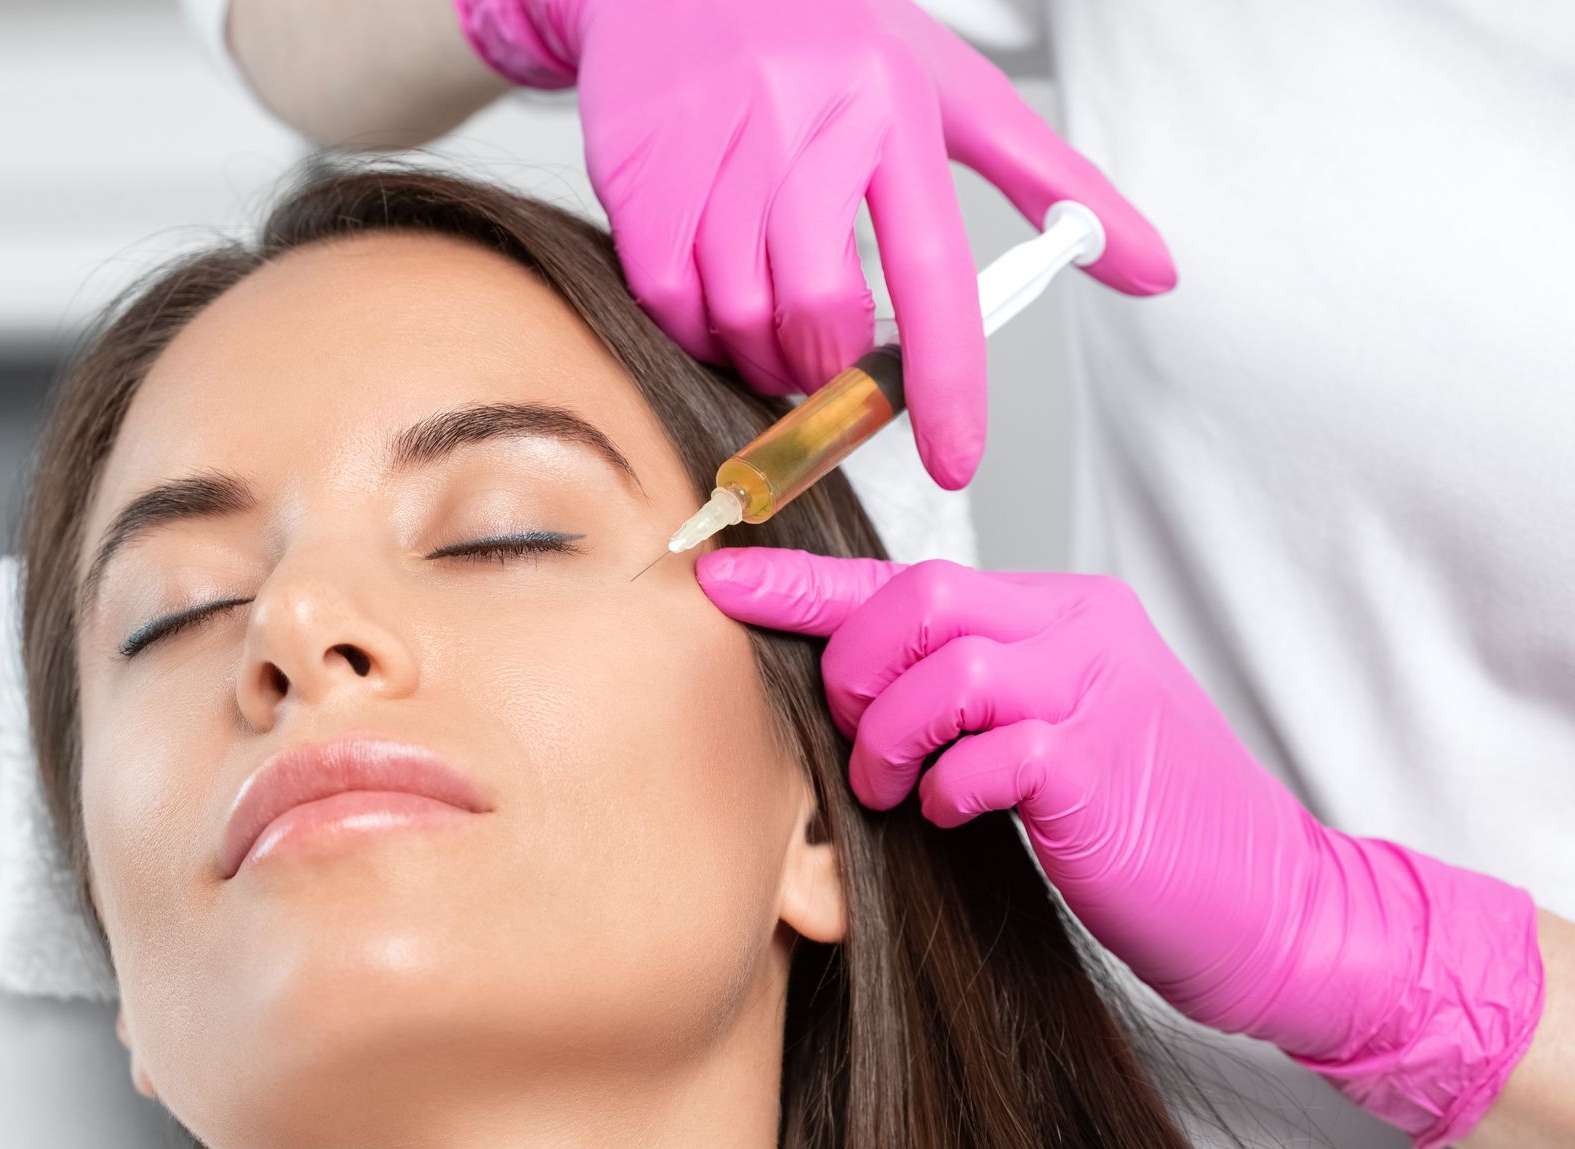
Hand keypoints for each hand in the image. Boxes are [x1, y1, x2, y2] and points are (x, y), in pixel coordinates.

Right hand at [452, 0, 1175, 487]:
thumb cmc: (830, 42)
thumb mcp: (951, 89)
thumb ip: (1052, 183)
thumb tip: (1154, 269)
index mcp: (892, 108)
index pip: (933, 274)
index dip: (947, 383)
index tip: (956, 459)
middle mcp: (804, 123)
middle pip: (820, 315)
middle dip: (830, 372)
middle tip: (834, 365)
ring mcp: (714, 149)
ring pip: (739, 319)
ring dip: (763, 356)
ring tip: (779, 327)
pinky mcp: (641, 173)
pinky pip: (667, 299)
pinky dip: (698, 325)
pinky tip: (717, 294)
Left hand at [698, 547, 1544, 1148]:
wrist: (1275, 905)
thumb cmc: (1144, 829)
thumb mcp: (1049, 734)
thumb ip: (968, 697)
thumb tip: (849, 692)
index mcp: (1060, 612)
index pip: (907, 576)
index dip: (800, 582)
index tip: (717, 579)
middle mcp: (1079, 629)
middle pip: (915, 598)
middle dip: (851, 672)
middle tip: (862, 743)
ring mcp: (1097, 690)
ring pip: (940, 665)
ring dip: (888, 739)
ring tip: (899, 790)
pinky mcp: (1100, 765)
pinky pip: (985, 750)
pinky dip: (949, 790)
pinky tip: (961, 817)